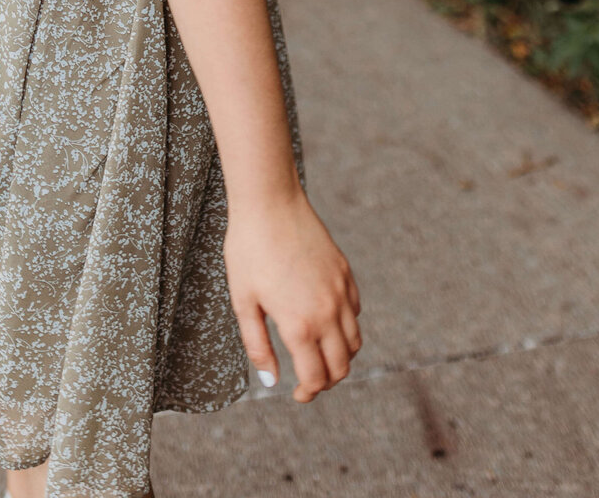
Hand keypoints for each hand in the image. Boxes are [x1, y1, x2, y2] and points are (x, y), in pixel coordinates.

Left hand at [224, 188, 361, 402]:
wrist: (270, 203)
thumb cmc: (249, 249)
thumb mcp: (243, 301)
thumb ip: (258, 345)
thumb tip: (272, 379)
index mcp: (299, 324)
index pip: (316, 377)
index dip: (308, 393)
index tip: (298, 395)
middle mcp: (327, 312)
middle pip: (342, 366)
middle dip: (327, 381)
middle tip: (309, 381)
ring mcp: (340, 291)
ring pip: (355, 341)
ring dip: (341, 357)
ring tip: (320, 356)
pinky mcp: (344, 272)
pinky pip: (355, 311)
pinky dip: (347, 326)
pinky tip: (327, 322)